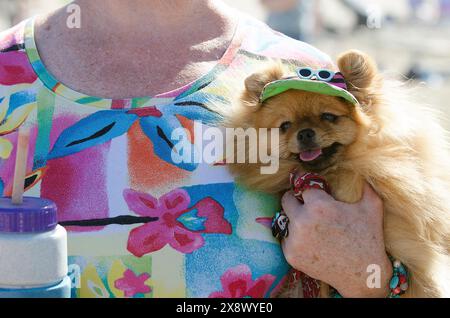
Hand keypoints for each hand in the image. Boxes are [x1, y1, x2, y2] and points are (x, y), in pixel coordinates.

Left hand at [281, 183, 392, 297]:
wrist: (363, 274)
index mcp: (319, 205)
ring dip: (294, 219)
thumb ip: (365, 185)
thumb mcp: (372, 207)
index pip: (303, 186)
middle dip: (296, 199)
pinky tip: (310, 240)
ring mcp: (294, 239)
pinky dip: (294, 237)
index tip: (311, 189)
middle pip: (287, 200)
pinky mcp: (290, 255)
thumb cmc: (368, 238)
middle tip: (306, 204)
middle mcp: (302, 221)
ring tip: (310, 224)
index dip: (309, 187)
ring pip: (285, 219)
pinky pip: (286, 238)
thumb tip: (363, 170)